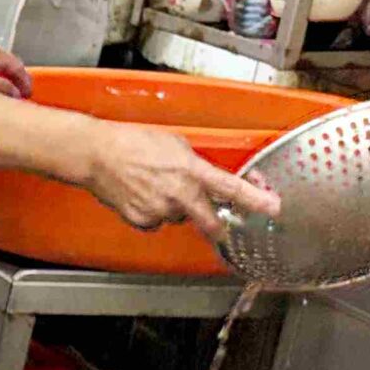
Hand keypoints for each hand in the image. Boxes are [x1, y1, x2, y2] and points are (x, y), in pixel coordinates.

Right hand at [81, 122, 279, 235]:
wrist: (97, 155)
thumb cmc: (133, 143)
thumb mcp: (175, 145)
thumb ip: (195, 166)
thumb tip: (205, 180)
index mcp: (191, 170)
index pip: (232, 188)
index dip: (255, 200)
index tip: (273, 208)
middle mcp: (179, 194)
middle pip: (210, 220)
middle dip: (217, 225)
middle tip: (220, 226)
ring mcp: (159, 210)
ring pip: (179, 218)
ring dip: (175, 210)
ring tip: (154, 189)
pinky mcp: (141, 220)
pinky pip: (156, 222)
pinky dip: (153, 214)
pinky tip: (141, 197)